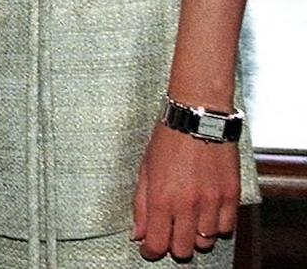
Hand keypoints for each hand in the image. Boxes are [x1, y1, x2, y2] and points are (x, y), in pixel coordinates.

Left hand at [132, 122, 240, 259]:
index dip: (151, 251)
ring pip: (206, 242)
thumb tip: (137, 233)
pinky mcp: (231, 196)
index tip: (149, 249)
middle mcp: (188, 204)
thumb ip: (141, 205)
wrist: (198, 118)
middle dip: (174, 246)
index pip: (157, 243)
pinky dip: (216, 227)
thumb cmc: (168, 139)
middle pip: (183, 249)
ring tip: (189, 220)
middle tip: (170, 234)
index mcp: (162, 198)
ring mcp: (212, 202)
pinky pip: (227, 228)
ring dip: (196, 236)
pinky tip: (207, 214)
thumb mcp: (145, 170)